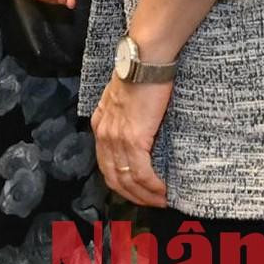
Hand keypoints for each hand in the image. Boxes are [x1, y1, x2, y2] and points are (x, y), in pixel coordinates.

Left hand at [92, 75, 171, 207]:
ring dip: (145, 195)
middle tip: (152, 202)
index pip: (105, 164)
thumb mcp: (124, 101)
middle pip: (113, 177)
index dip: (121, 183)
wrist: (145, 61)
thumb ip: (125, 120)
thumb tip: (140, 135)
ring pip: (127, 179)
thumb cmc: (141, 75)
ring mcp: (116, 138)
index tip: (138, 192)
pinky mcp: (133, 138)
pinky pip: (141, 172)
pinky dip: (152, 186)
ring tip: (162, 200)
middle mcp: (103, 134)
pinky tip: (163, 191)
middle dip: (133, 195)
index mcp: (100, 125)